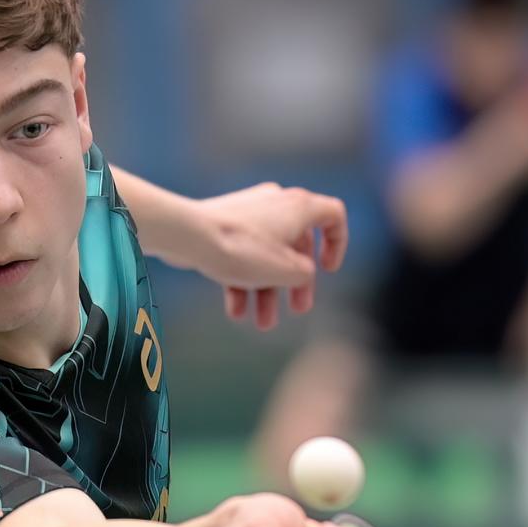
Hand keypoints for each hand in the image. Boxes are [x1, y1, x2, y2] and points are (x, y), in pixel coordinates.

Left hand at [188, 185, 348, 329]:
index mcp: (299, 206)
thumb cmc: (242, 249)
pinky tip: (236, 312)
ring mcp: (248, 212)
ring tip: (263, 324)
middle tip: (298, 310)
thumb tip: (301, 275)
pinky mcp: (223, 224)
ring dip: (267, 291)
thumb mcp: (287, 271)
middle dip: (295, 283)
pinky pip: (241, 253)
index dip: (338, 243)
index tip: (327, 269)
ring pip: (266, 254)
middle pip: (296, 246)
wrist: (189, 235)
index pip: (333, 215)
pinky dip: (242, 281)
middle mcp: (276, 202)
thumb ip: (305, 275)